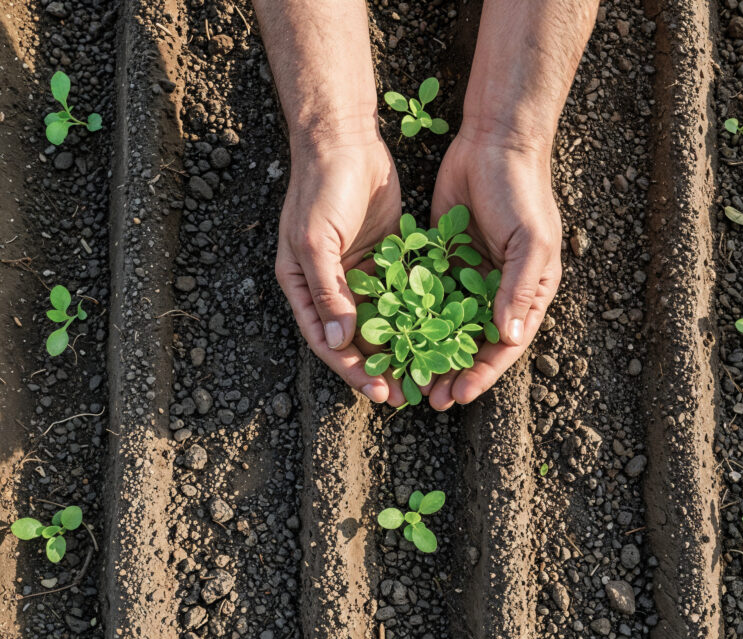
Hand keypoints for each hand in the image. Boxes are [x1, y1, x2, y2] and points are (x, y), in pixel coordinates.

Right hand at [275, 135, 406, 405]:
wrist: (344, 140)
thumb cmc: (319, 189)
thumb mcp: (316, 241)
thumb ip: (328, 291)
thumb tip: (340, 342)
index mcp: (303, 287)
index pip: (327, 341)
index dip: (351, 369)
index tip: (378, 392)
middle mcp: (330, 286)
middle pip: (355, 338)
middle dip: (380, 366)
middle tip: (407, 395)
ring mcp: (360, 273)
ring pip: (382, 321)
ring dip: (402, 347)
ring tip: (426, 373)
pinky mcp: (387, 258)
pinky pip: (402, 294)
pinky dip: (416, 315)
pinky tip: (438, 334)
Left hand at [425, 131, 562, 409]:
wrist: (495, 142)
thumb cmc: (522, 191)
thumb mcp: (529, 241)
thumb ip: (518, 289)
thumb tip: (508, 338)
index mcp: (528, 293)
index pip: (505, 345)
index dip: (483, 373)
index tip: (460, 394)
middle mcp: (497, 291)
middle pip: (472, 342)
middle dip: (451, 371)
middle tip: (428, 397)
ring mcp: (468, 275)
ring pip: (445, 324)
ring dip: (428, 350)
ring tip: (406, 375)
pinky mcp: (441, 258)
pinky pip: (424, 294)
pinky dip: (410, 315)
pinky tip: (391, 335)